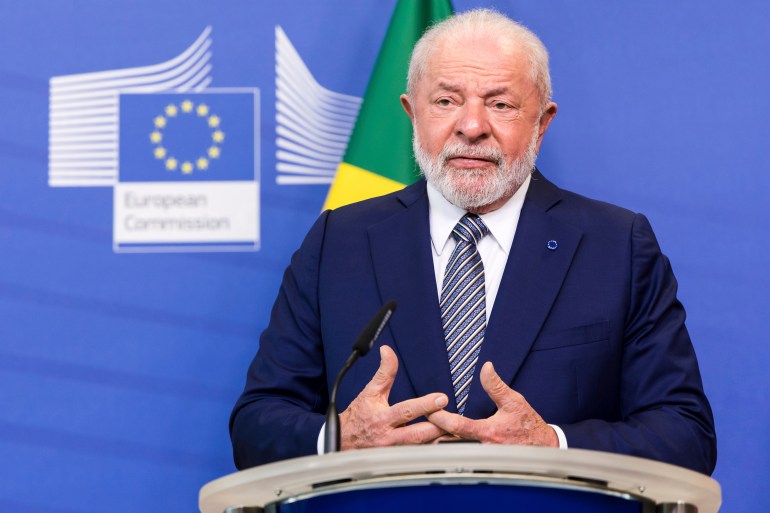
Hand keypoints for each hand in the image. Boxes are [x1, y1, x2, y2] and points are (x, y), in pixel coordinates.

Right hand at [340, 345, 448, 449]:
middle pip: (419, 434)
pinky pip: (418, 456)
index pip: (407, 411)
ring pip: (421, 448)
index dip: (426, 405)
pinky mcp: (397, 460)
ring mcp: (394, 452)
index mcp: (383, 419)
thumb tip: (387, 350)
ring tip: (454, 431)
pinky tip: (443, 443)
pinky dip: (431, 450)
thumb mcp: (370, 391)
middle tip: (455, 418)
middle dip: (438, 427)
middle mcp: (389, 437)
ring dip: (438, 440)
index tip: (442, 398)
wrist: (342, 441)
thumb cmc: (358, 416)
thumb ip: (384, 372)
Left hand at [428, 361, 557, 446]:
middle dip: (433, 433)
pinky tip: (440, 443)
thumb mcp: (514, 402)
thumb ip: (496, 386)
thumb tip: (486, 367)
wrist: (543, 448)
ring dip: (439, 442)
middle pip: (449, 442)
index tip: (428, 410)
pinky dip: (449, 450)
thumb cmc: (528, 425)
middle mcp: (482, 448)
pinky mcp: (481, 462)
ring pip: (453, 452)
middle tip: (418, 422)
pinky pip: (461, 457)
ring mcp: (481, 457)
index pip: (456, 426)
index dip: (439, 417)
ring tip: (424, 432)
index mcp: (487, 432)